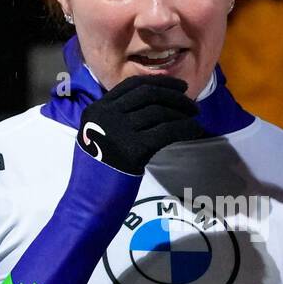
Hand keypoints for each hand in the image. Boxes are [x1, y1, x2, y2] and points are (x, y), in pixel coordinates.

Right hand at [78, 74, 201, 174]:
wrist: (87, 201)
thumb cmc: (96, 174)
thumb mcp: (97, 136)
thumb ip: (116, 118)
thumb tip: (153, 106)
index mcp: (96, 109)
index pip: (132, 85)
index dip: (159, 82)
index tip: (178, 86)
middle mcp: (105, 115)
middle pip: (147, 94)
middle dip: (174, 95)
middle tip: (192, 104)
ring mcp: (118, 130)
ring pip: (159, 111)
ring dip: (182, 112)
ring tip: (194, 118)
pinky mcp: (133, 148)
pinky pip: (166, 131)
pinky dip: (185, 128)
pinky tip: (195, 130)